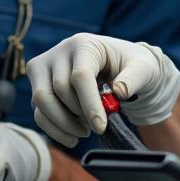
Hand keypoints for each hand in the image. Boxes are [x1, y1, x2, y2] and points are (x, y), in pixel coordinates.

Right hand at [27, 34, 179, 147]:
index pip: (80, 76)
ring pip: (41, 101)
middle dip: (78, 115)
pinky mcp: (38, 85)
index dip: (89, 104)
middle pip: (58, 89)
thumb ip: (134, 78)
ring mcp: (44, 68)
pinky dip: (54, 129)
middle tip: (98, 127)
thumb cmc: (130, 65)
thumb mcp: (142, 68)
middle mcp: (58, 52)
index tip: (101, 127)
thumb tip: (120, 92)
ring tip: (85, 132)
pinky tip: (72, 137)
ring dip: (63, 124)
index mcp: (83, 44)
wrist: (117, 64)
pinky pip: (38, 112)